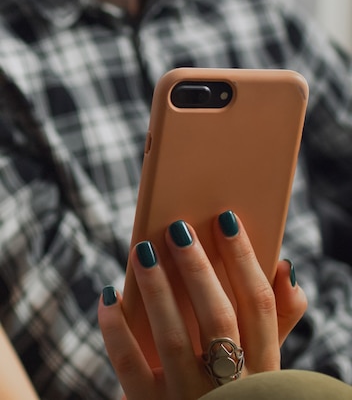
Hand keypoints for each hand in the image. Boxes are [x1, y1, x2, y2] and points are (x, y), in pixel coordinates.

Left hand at [98, 212, 306, 399]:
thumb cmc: (232, 384)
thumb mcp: (263, 361)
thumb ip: (278, 318)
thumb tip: (286, 267)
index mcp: (263, 367)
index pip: (259, 304)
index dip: (244, 259)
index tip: (225, 219)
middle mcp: (231, 386)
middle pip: (218, 318)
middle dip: (197, 269)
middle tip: (178, 229)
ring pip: (172, 339)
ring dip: (157, 290)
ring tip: (143, 251)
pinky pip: (130, 367)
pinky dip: (117, 330)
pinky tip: (111, 296)